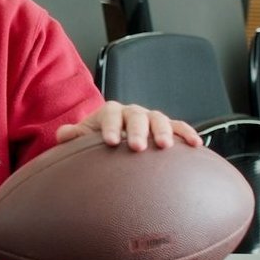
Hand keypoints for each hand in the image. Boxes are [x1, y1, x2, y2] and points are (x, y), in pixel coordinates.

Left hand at [55, 100, 202, 151]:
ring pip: (159, 119)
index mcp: (110, 112)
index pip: (110, 114)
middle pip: (136, 116)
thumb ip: (72, 135)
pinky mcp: (167, 128)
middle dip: (137, 130)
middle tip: (137, 147)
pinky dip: (187, 133)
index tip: (110, 142)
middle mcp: (132, 112)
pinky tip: (195, 144)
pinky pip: (179, 127)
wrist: (115, 140)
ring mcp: (151, 119)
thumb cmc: (97, 140)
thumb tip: (64, 134)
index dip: (110, 126)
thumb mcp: (82, 137)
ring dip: (163, 131)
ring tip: (164, 146)